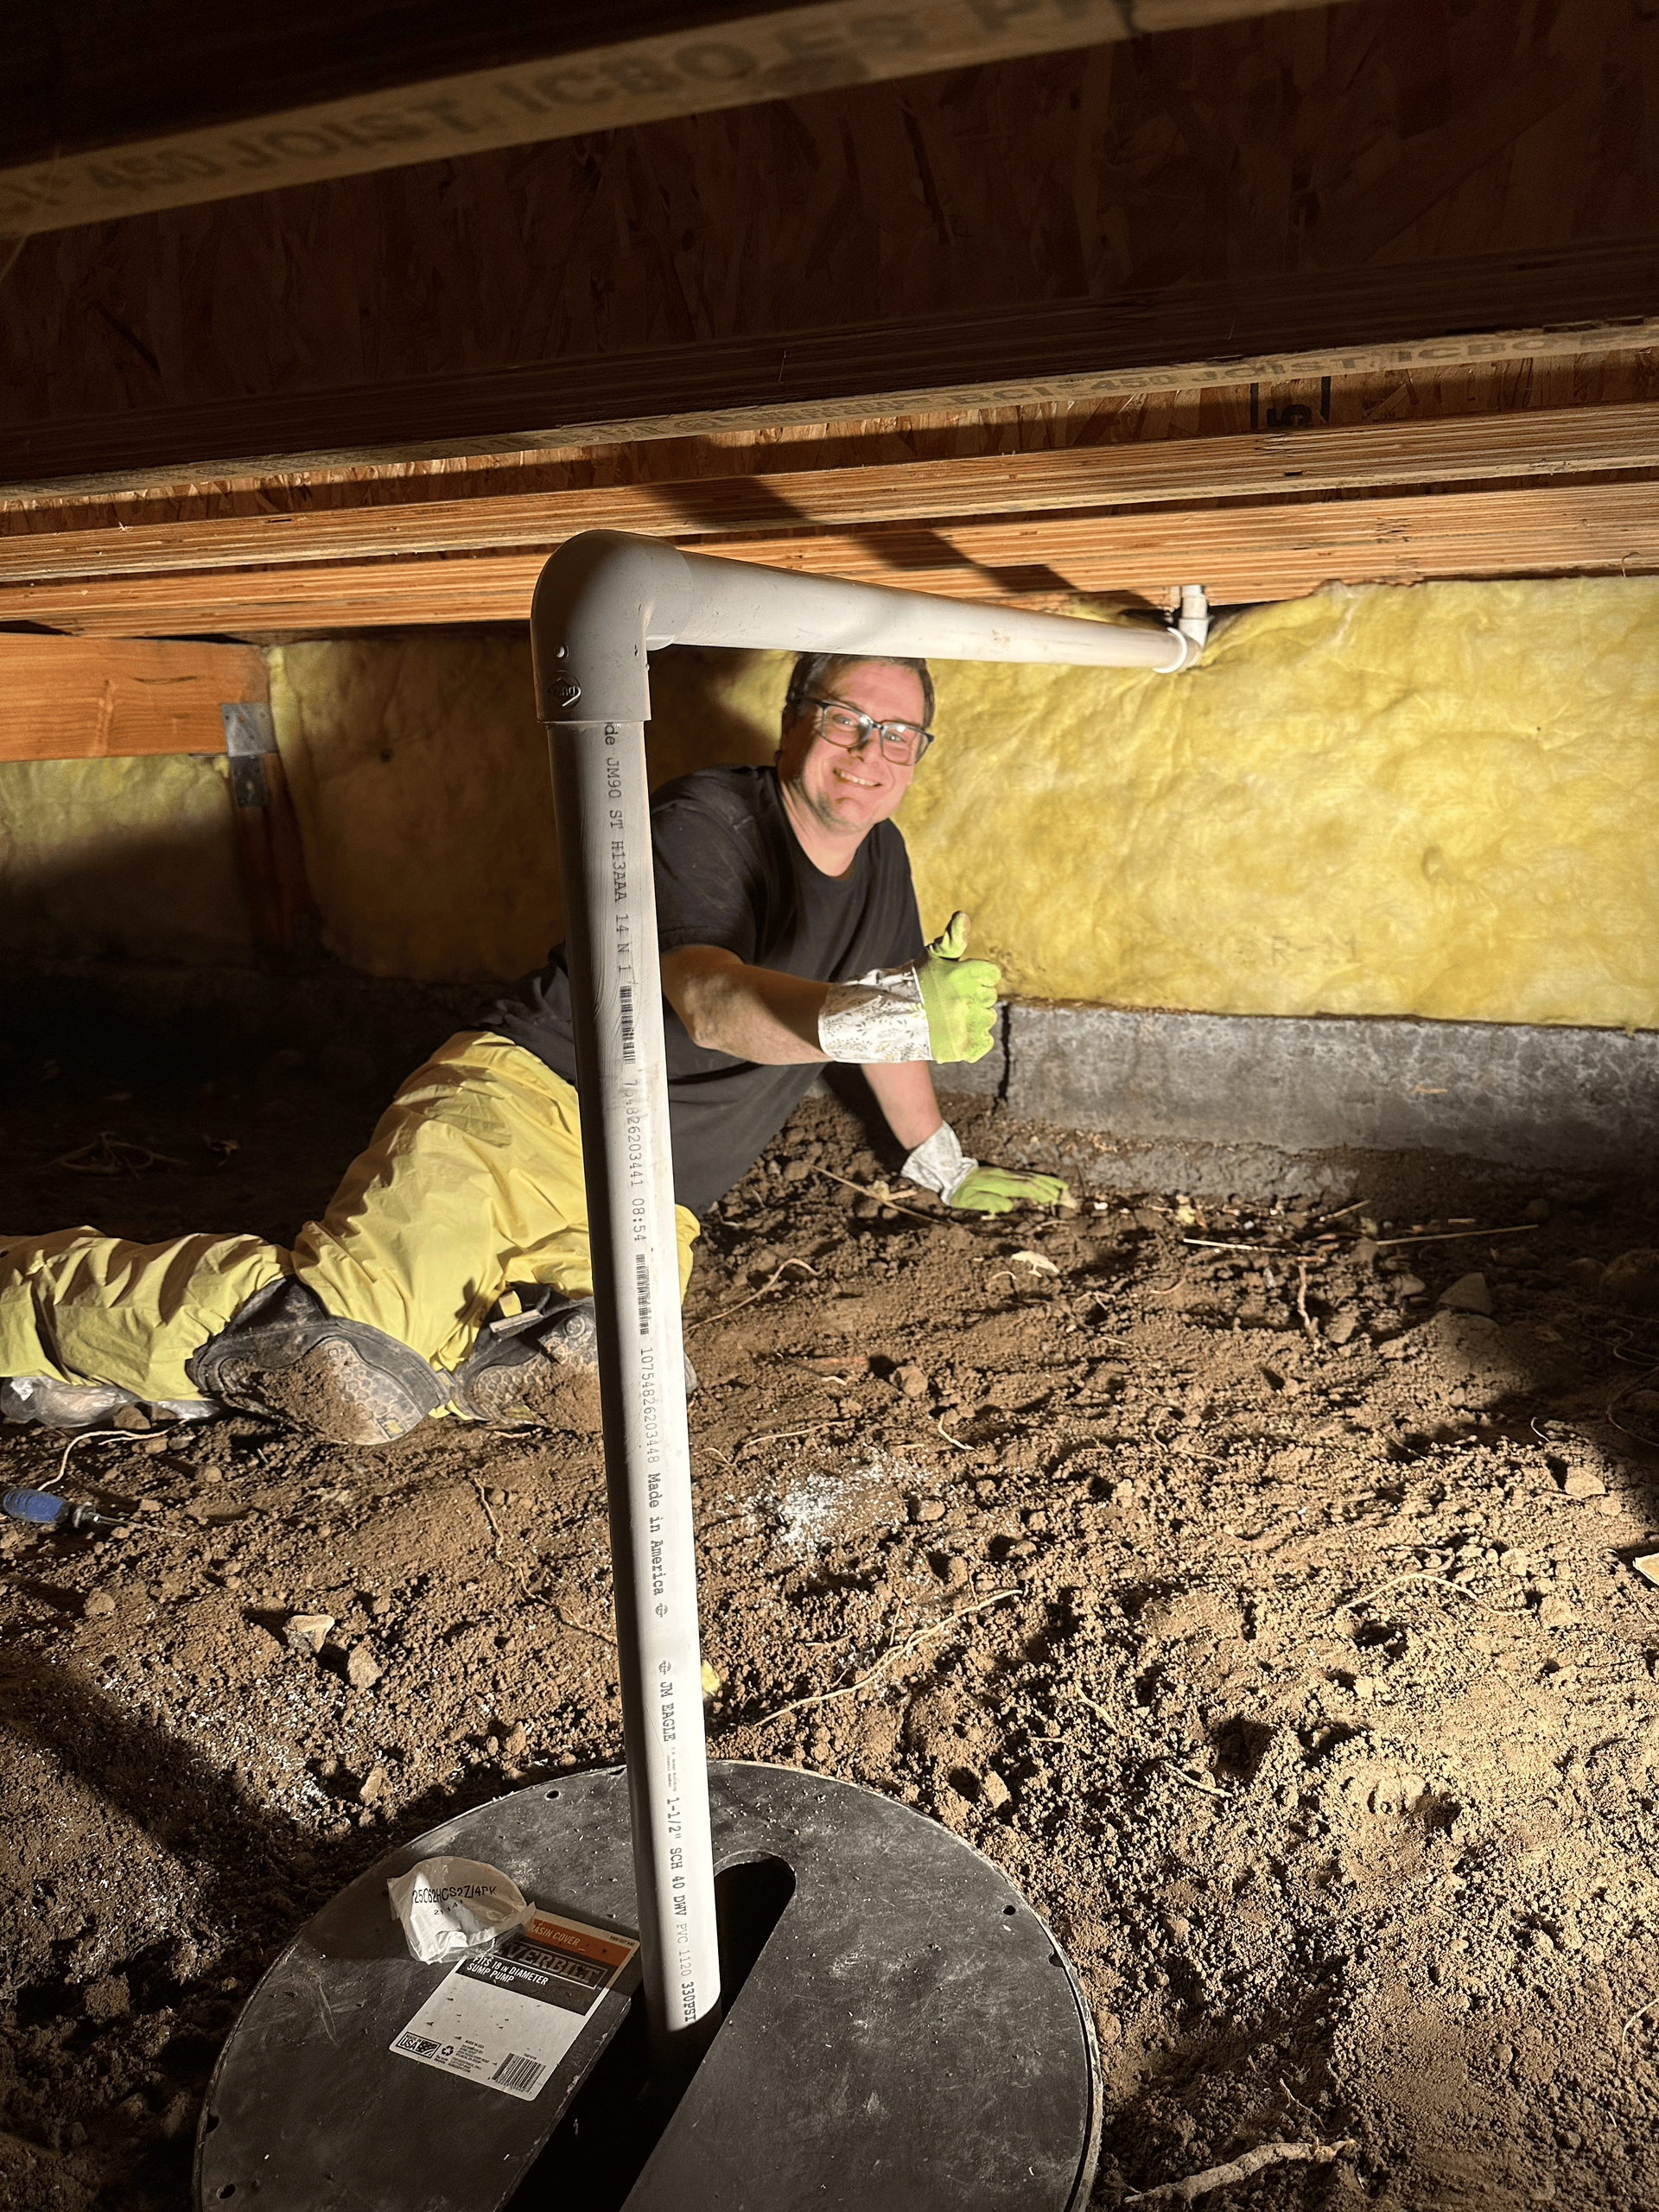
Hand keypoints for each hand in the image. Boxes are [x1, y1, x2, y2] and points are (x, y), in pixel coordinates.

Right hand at [914, 912, 999, 1062]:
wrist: (889, 1018)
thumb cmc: (915, 983)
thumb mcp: (933, 956)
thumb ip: (953, 938)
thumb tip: (963, 915)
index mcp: (960, 975)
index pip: (991, 975)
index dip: (979, 978)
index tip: (962, 982)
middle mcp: (963, 1000)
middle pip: (989, 998)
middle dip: (974, 997)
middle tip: (950, 1000)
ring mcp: (962, 1025)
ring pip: (987, 1019)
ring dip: (973, 1018)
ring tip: (950, 1016)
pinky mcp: (960, 1047)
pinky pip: (984, 1042)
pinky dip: (976, 1040)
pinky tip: (959, 1033)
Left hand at [948, 1166, 1070, 1214]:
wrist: (950, 1173)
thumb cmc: (959, 1191)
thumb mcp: (970, 1199)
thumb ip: (989, 1201)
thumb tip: (1009, 1206)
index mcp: (1001, 1184)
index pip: (1027, 1188)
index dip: (1043, 1194)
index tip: (1057, 1201)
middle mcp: (1006, 1176)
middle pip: (1034, 1181)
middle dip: (1052, 1189)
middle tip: (1069, 1197)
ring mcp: (1006, 1174)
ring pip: (1032, 1177)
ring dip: (1048, 1183)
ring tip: (1063, 1189)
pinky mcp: (1004, 1174)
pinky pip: (1025, 1175)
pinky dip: (1039, 1179)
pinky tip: (1044, 1183)